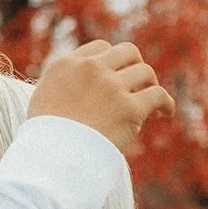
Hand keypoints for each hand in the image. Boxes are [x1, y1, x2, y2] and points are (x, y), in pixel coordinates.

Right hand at [28, 41, 173, 151]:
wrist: (51, 160)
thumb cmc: (44, 139)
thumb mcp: (42, 100)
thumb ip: (62, 85)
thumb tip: (79, 88)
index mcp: (66, 64)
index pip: (100, 48)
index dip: (113, 61)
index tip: (117, 76)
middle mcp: (90, 69)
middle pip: (127, 52)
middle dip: (136, 66)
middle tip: (138, 85)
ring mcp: (111, 86)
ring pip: (145, 72)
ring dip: (150, 85)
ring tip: (150, 105)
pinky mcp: (129, 108)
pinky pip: (158, 95)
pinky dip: (165, 104)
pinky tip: (164, 113)